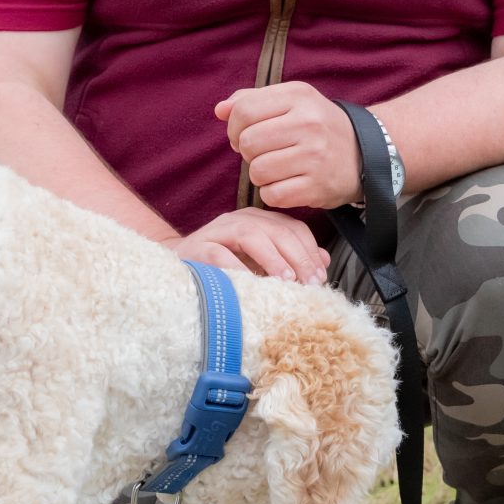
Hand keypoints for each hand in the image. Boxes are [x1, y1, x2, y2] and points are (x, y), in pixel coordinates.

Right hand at [173, 209, 328, 283]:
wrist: (179, 268)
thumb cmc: (226, 268)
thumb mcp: (262, 263)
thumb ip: (292, 258)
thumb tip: (324, 260)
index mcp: (259, 221)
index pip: (293, 228)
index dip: (310, 251)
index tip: (320, 277)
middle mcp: (240, 220)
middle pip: (276, 230)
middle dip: (297, 257)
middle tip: (309, 282)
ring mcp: (218, 231)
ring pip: (251, 235)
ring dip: (272, 258)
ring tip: (286, 280)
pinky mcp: (198, 247)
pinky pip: (219, 254)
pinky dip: (237, 267)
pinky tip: (251, 283)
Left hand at [214, 82, 363, 209]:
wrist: (366, 156)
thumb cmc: (318, 127)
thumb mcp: (292, 102)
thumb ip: (252, 100)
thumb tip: (219, 110)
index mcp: (298, 96)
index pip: (243, 110)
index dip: (234, 127)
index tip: (243, 135)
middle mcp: (308, 123)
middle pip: (247, 142)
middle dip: (247, 152)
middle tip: (263, 153)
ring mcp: (315, 156)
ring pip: (257, 171)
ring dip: (260, 174)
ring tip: (277, 168)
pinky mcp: (317, 186)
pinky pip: (272, 194)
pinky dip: (273, 193)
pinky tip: (288, 184)